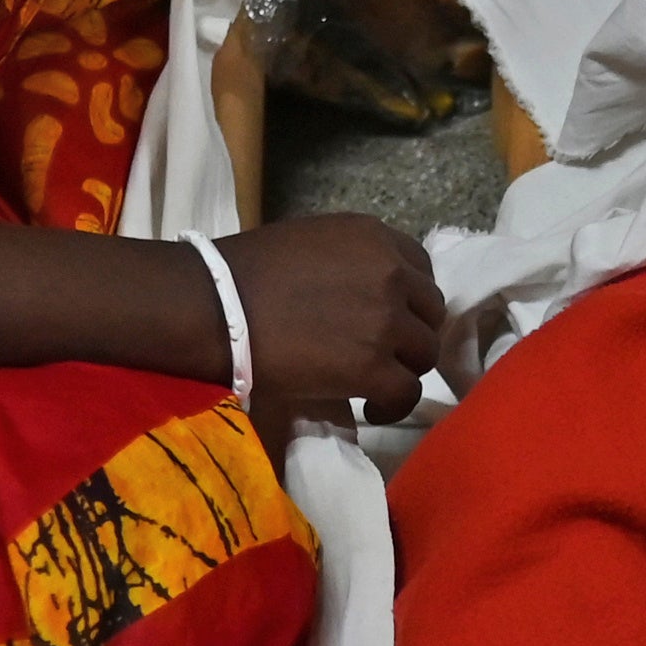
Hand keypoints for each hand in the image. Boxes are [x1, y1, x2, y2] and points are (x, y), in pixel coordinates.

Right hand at [217, 214, 444, 430]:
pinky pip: (406, 392)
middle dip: (410, 334)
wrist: (215, 308)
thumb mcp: (312, 246)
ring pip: (424, 354)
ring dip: (403, 369)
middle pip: (430, 312)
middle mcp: (390, 273)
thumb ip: (352, 263)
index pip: (421, 269)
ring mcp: (386, 321)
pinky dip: (393, 405)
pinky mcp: (373, 366)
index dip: (410, 299)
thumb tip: (364, 294)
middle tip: (382, 354)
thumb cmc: (243, 274)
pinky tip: (371, 408)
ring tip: (374, 384)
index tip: (392, 318)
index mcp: (373, 237)